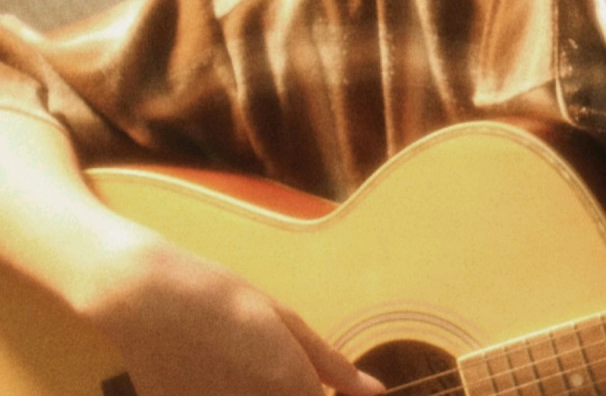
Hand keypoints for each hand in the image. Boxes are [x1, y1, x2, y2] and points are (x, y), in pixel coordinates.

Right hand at [84, 235, 384, 395]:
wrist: (149, 300)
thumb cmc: (223, 299)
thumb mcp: (284, 321)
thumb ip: (333, 365)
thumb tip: (375, 392)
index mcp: (293, 388)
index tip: (322, 384)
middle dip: (295, 392)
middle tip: (272, 366)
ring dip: (265, 392)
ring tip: (242, 362)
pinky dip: (232, 395)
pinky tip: (219, 374)